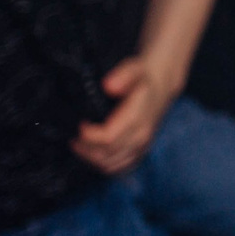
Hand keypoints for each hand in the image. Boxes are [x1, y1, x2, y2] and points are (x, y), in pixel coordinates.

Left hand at [72, 56, 169, 174]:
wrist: (161, 85)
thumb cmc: (142, 77)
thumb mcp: (133, 68)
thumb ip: (122, 76)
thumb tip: (108, 86)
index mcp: (138, 118)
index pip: (108, 138)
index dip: (89, 136)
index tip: (79, 124)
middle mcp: (141, 135)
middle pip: (107, 154)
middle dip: (85, 149)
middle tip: (73, 138)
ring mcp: (142, 145)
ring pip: (112, 164)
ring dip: (91, 159)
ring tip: (80, 146)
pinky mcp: (141, 150)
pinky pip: (121, 167)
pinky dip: (104, 165)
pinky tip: (94, 154)